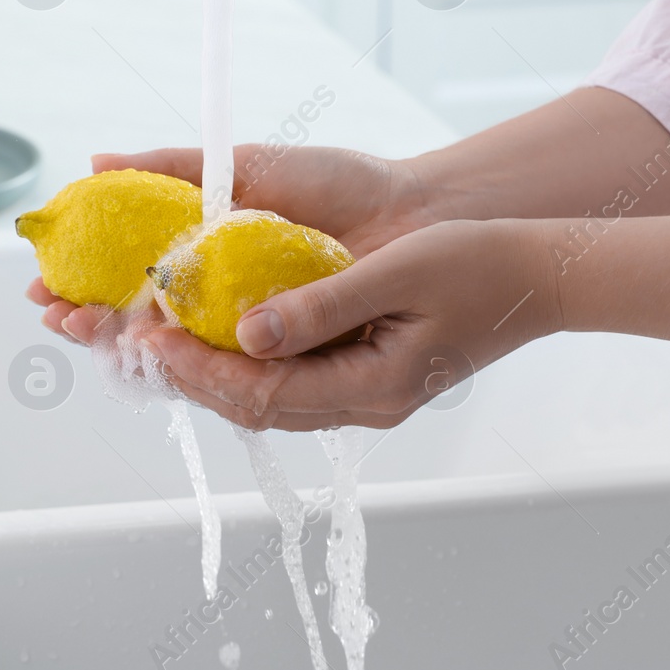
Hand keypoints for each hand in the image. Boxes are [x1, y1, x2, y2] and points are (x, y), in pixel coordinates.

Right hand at [26, 145, 434, 346]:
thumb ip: (176, 167)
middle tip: (60, 315)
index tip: (45, 286)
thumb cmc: (339, 185)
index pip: (129, 287)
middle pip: (143, 331)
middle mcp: (223, 308)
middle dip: (94, 325)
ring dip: (134, 352)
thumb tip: (97, 161)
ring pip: (184, 361)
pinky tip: (162, 355)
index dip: (84, 289)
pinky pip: (240, 381)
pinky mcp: (293, 365)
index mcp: (206, 262)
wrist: (415, 211)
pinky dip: (199, 371)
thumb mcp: (249, 167)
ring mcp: (255, 339)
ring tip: (96, 332)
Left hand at [144, 219, 562, 430]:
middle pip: (256, 406)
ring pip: (269, 397)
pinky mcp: (365, 373)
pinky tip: (213, 329)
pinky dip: (244, 359)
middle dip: (190, 376)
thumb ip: (323, 304)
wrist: (538, 273)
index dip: (200, 366)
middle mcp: (366, 403)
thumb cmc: (477, 263)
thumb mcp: (399, 272)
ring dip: (210, 371)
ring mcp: (367, 393)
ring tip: (156, 336)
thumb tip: (246, 331)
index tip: (150, 336)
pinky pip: (290, 378)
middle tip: (131, 339)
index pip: (265, 391)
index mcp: (377, 386)